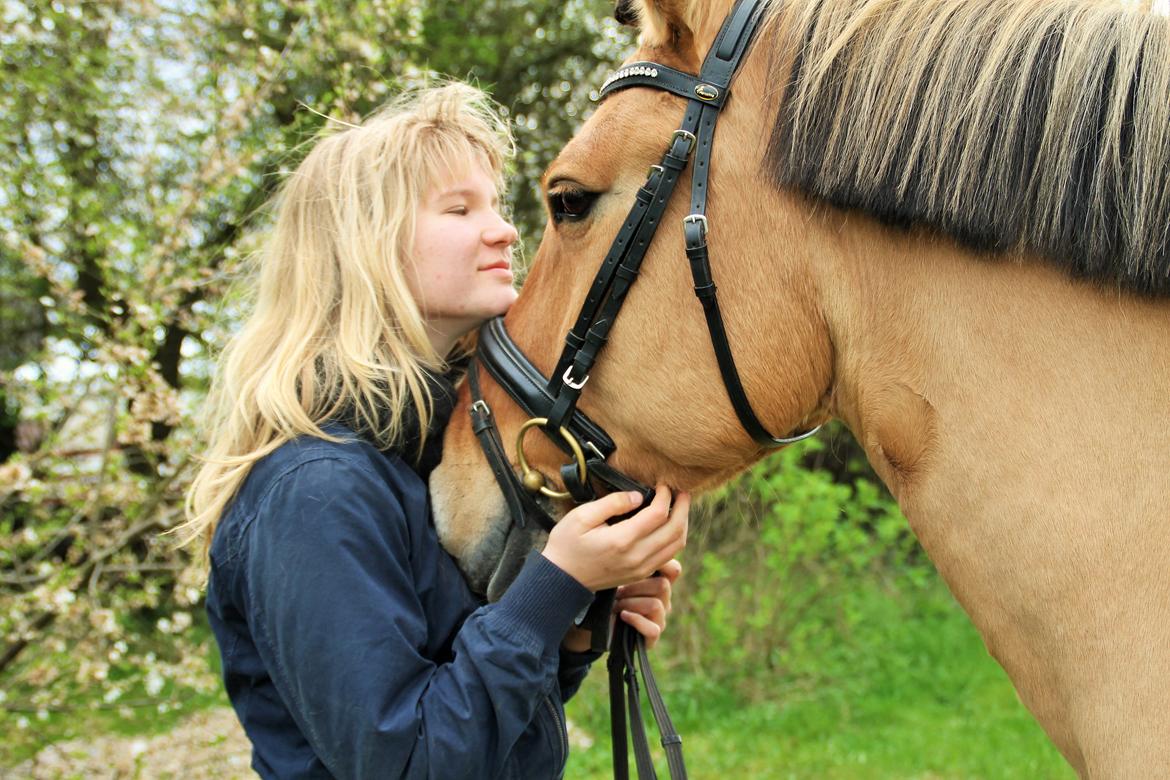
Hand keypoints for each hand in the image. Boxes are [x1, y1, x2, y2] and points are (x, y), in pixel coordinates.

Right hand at [542, 485, 688, 592]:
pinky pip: (668, 555)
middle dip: (683, 508)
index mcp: (622, 541)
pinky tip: (669, 524)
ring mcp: (641, 568)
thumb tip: (638, 496)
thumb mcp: (581, 516)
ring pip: (676, 545)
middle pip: (675, 531)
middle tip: (682, 492)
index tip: (663, 484)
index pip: (658, 515)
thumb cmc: (567, 545)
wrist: (562, 579)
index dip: (665, 496)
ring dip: (682, 523)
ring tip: (679, 506)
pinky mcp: (641, 574)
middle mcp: (636, 557)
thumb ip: (612, 503)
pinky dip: (675, 537)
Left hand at [615, 558, 680, 649]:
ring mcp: (659, 619)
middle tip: (617, 591)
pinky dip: (636, 620)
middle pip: (663, 585)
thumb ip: (633, 564)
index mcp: (658, 582)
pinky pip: (653, 629)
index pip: (674, 569)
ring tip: (616, 605)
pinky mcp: (652, 637)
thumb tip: (642, 551)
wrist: (596, 621)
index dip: (661, 565)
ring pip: (656, 605)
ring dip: (631, 603)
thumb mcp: (618, 575)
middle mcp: (663, 600)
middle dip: (635, 586)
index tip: (637, 565)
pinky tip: (623, 616)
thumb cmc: (607, 595)